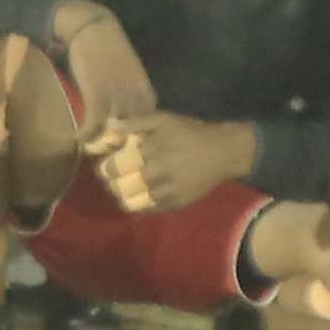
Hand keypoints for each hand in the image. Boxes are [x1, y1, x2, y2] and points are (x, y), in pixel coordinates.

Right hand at [46, 0, 159, 137]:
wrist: (93, 29)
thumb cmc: (110, 47)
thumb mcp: (129, 71)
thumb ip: (131, 90)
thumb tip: (127, 109)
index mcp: (145, 90)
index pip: (150, 121)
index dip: (140, 133)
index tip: (129, 139)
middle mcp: (134, 97)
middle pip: (134, 130)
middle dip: (123, 142)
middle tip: (109, 148)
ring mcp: (117, 98)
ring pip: (114, 131)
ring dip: (103, 141)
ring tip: (93, 146)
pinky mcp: (97, 97)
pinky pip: (94, 124)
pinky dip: (86, 134)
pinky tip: (79, 138)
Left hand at [87, 112, 256, 214]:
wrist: (223, 152)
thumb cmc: (191, 133)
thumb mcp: (164, 119)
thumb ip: (135, 123)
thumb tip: (110, 125)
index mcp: (148, 151)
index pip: (113, 167)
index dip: (106, 168)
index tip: (106, 166)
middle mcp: (154, 173)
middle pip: (119, 186)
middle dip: (112, 183)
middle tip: (113, 178)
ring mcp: (165, 192)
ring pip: (131, 202)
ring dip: (124, 196)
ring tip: (125, 189)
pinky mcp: (175, 204)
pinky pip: (148, 210)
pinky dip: (140, 205)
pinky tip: (141, 195)